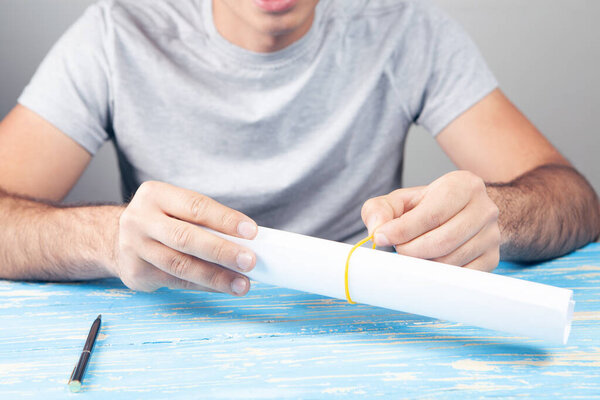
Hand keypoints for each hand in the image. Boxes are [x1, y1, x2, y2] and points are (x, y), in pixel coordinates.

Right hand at [113, 181, 257, 293]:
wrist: (116, 238)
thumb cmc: (161, 221)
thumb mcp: (176, 209)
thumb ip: (204, 221)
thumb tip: (246, 241)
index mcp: (155, 195)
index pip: (196, 206)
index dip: (225, 220)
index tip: (251, 231)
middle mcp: (140, 219)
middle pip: (186, 237)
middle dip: (221, 251)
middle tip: (249, 261)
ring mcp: (134, 247)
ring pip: (181, 265)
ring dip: (216, 277)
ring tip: (242, 284)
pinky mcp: (135, 272)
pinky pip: (176, 281)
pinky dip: (204, 285)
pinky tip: (223, 287)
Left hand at [361, 171, 500, 270]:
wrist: (460, 216)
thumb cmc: (426, 208)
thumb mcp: (400, 201)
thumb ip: (379, 209)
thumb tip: (377, 230)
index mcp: (464, 185)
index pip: (431, 214)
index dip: (403, 230)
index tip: (382, 237)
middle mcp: (485, 209)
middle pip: (443, 240)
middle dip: (411, 250)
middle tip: (398, 250)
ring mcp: (492, 235)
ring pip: (451, 260)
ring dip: (424, 264)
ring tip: (412, 255)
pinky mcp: (492, 258)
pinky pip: (462, 275)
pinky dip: (439, 276)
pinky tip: (428, 265)